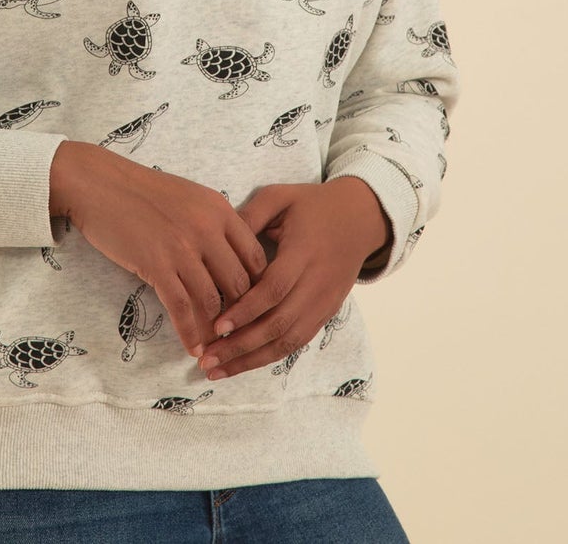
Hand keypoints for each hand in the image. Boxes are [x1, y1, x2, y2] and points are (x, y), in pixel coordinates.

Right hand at [50, 142, 268, 356]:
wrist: (100, 184)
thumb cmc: (142, 191)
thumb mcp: (190, 197)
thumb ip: (214, 223)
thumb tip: (230, 260)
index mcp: (219, 209)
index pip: (255, 256)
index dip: (258, 286)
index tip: (252, 305)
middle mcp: (207, 228)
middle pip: (239, 282)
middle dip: (241, 313)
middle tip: (237, 332)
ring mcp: (182, 248)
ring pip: (213, 300)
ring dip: (216, 329)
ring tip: (217, 347)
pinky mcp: (156, 265)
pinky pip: (182, 308)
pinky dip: (190, 333)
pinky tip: (193, 348)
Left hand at [189, 179, 386, 381]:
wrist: (360, 218)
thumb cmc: (312, 205)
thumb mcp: (280, 196)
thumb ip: (250, 215)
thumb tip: (215, 238)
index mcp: (304, 252)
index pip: (274, 289)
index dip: (246, 310)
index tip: (217, 326)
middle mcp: (317, 283)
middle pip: (279, 324)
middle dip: (241, 346)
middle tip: (207, 358)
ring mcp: (324, 302)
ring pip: (288, 341)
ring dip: (252, 359)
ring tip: (218, 371)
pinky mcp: (326, 312)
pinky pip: (298, 341)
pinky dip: (270, 355)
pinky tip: (244, 363)